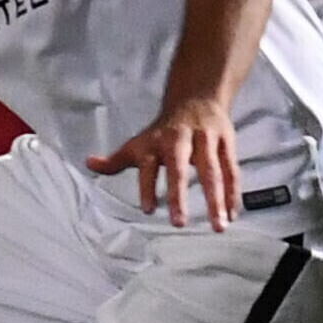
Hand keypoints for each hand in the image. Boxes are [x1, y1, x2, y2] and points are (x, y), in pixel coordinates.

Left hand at [88, 95, 237, 230]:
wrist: (196, 96)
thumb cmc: (163, 130)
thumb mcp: (138, 142)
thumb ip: (115, 160)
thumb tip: (89, 163)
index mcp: (156, 142)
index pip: (149, 166)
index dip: (147, 187)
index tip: (147, 210)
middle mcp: (180, 140)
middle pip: (180, 169)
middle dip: (178, 196)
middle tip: (179, 223)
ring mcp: (206, 140)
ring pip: (213, 172)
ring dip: (216, 200)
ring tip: (218, 226)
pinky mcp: (226, 142)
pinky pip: (231, 170)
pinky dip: (233, 194)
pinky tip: (232, 215)